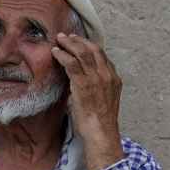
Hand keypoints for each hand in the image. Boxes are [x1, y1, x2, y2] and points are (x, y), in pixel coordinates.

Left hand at [51, 33, 124, 169]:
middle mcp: (107, 75)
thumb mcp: (100, 101)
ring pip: (82, 53)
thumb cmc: (98, 123)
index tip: (79, 42)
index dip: (90, 46)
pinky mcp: (83, 84)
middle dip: (79, 40)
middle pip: (93, 49)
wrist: (101, 133)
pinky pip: (71, 63)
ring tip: (59, 39)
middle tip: (68, 36)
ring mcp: (96, 78)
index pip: (102, 56)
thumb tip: (77, 85)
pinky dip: (62, 55)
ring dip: (69, 44)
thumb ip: (92, 89)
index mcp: (114, 79)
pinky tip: (55, 53)